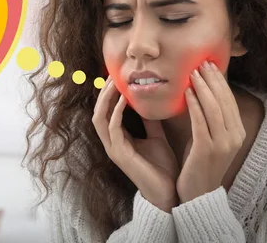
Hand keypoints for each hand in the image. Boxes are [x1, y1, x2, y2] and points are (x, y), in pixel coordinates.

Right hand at [92, 76, 179, 212]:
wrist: (168, 193)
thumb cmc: (162, 168)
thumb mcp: (156, 137)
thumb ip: (150, 121)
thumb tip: (151, 101)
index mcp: (118, 138)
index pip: (106, 111)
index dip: (109, 94)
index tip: (117, 76)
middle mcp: (112, 142)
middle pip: (98, 111)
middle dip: (103, 92)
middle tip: (112, 74)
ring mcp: (113, 149)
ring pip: (99, 118)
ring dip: (106, 99)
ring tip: (115, 83)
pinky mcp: (120, 154)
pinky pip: (113, 128)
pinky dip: (117, 112)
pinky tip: (126, 100)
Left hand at [176, 61, 246, 202]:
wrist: (197, 194)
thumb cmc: (199, 163)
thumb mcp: (209, 138)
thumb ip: (209, 118)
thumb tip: (200, 92)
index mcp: (237, 132)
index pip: (229, 100)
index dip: (220, 81)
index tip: (209, 64)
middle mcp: (234, 137)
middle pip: (224, 101)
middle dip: (213, 80)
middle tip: (201, 63)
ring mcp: (223, 144)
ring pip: (214, 109)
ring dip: (203, 88)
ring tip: (193, 73)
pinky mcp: (207, 150)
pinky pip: (201, 122)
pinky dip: (195, 105)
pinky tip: (187, 92)